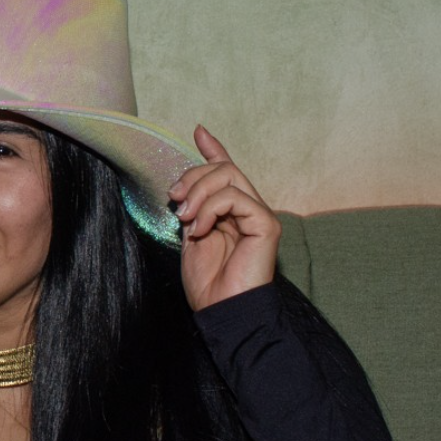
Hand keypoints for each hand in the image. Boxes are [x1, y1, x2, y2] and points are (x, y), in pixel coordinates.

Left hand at [168, 125, 279, 310]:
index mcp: (230, 211)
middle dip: (192, 177)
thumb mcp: (190, 235)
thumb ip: (191, 208)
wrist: (220, 309)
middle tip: (174, 200)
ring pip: (228, 176)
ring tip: (184, 219)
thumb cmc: (207, 282)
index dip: (213, 149)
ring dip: (197, 193)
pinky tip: (199, 230)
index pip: (226, 171)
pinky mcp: (266, 223)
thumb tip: (182, 186)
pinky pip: (235, 197)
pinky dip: (210, 209)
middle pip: (223, 168)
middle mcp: (248, 209)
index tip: (198, 131)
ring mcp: (259, 215)